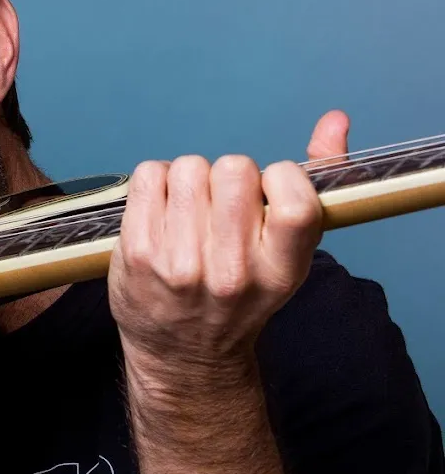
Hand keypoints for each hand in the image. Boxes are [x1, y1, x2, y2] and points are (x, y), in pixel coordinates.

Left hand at [108, 110, 349, 390]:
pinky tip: (163, 209)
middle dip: (228, 176)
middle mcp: (230, 272)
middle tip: (220, 205)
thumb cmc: (241, 294)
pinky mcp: (137, 253)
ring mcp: (179, 264)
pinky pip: (148, 176)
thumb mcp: (289, 254)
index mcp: (279, 272)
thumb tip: (335, 120)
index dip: (280, 178)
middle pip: (233, 170)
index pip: (294, 201)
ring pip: (188, 167)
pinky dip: (156, 182)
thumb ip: (316, 183)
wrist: (184, 353)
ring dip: (189, 177)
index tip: (267, 191)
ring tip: (190, 209)